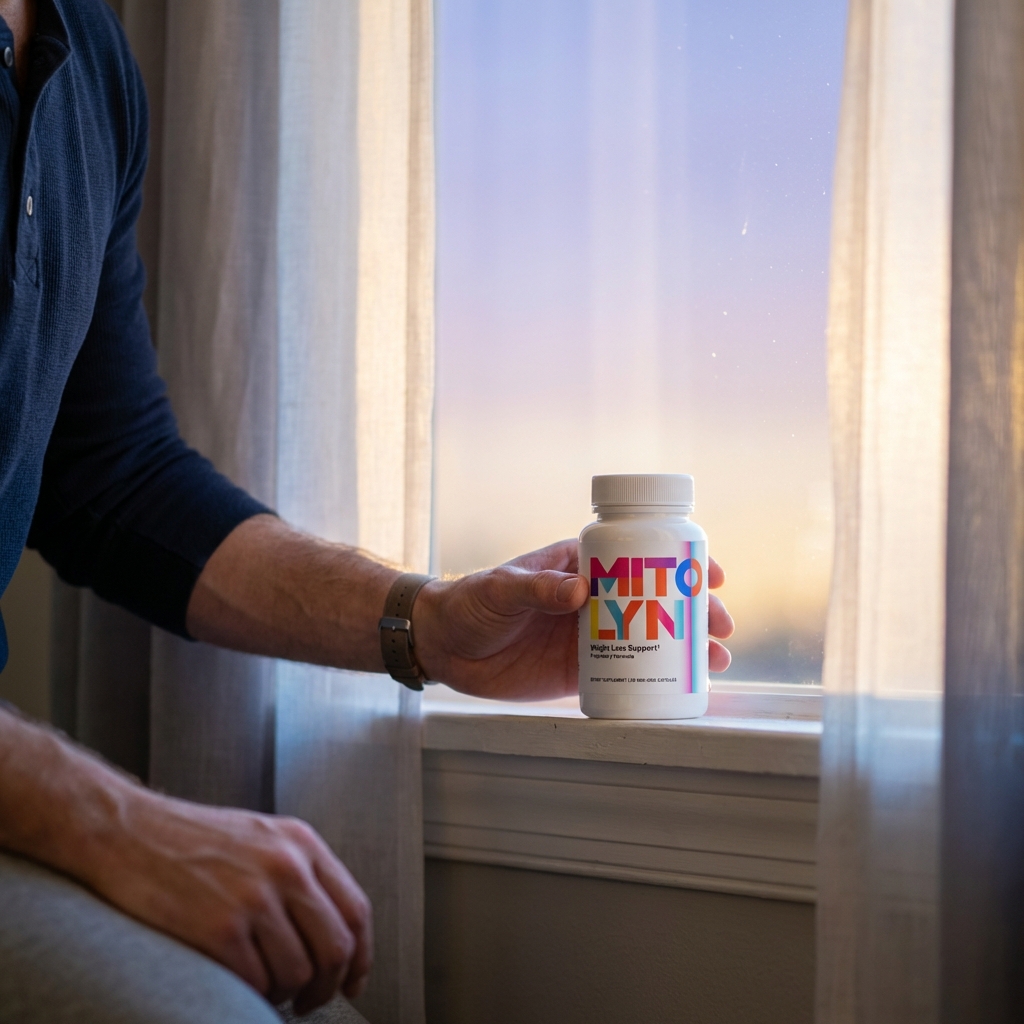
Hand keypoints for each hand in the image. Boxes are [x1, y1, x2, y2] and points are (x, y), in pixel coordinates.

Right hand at [88, 790, 372, 1012]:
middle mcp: (286, 866)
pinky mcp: (219, 928)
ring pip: (298, 972)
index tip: (353, 980)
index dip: (361, 956)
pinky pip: (256, 982)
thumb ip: (298, 872)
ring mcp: (253, 897)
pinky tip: (240, 983)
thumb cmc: (191, 839)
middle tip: (310, 1000)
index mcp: (301, 842)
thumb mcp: (261, 837)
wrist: (127, 831)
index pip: (356, 910)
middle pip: (335, 948)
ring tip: (266, 987)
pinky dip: (252, 994)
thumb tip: (330, 928)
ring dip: (285, 993)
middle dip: (327, 986)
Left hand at [414, 539, 734, 700]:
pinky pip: (625, 673)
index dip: (678, 563)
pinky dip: (654, 678)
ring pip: (649, 637)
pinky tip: (681, 687)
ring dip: (683, 646)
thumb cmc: (470, 602)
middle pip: (656, 600)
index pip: (639, 556)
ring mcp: (590, 634)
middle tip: (719, 627)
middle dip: (693, 611)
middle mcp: (593, 597)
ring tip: (714, 661)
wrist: (444, 645)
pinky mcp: (580, 669)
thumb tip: (579, 591)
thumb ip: (536, 587)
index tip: (708, 573)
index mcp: (580, 564)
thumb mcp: (501, 588)